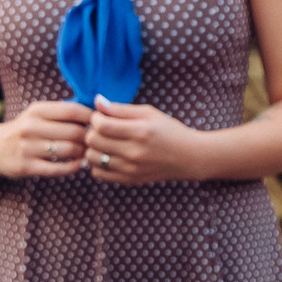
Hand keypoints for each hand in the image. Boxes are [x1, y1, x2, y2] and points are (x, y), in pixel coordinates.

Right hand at [0, 100, 93, 178]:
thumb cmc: (24, 130)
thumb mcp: (37, 114)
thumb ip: (63, 113)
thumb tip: (99, 113)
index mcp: (37, 110)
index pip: (73, 111)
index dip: (92, 117)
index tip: (100, 123)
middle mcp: (31, 127)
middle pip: (75, 132)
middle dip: (90, 138)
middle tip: (97, 142)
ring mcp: (27, 148)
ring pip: (70, 150)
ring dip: (84, 153)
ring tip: (88, 152)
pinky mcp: (26, 167)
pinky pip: (59, 169)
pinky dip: (74, 167)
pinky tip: (78, 164)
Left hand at [82, 95, 199, 184]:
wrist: (189, 157)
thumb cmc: (169, 131)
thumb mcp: (149, 113)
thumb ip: (122, 109)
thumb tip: (98, 101)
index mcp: (140, 132)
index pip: (101, 125)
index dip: (96, 118)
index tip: (102, 117)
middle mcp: (134, 152)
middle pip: (92, 141)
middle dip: (93, 132)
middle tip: (103, 129)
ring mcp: (130, 169)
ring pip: (91, 158)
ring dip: (94, 148)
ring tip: (105, 142)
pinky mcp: (129, 180)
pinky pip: (98, 173)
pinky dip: (98, 164)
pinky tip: (109, 156)